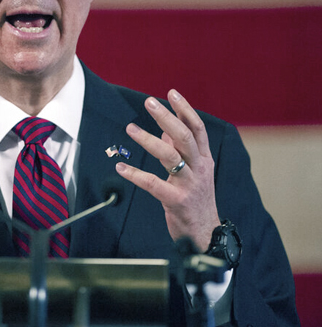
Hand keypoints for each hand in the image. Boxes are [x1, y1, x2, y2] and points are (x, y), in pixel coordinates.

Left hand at [115, 89, 219, 251]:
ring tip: (130, 128)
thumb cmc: (196, 200)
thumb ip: (181, 150)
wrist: (205, 234)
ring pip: (170, 155)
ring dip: (148, 139)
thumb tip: (165, 129)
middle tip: (149, 102)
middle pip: (184, 136)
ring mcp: (189, 184)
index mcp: (204, 159)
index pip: (197, 128)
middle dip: (166, 116)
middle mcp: (200, 168)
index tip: (171, 93)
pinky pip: (153, 183)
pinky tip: (121, 167)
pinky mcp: (176, 200)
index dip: (185, 109)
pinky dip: (135, 174)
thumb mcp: (195, 172)